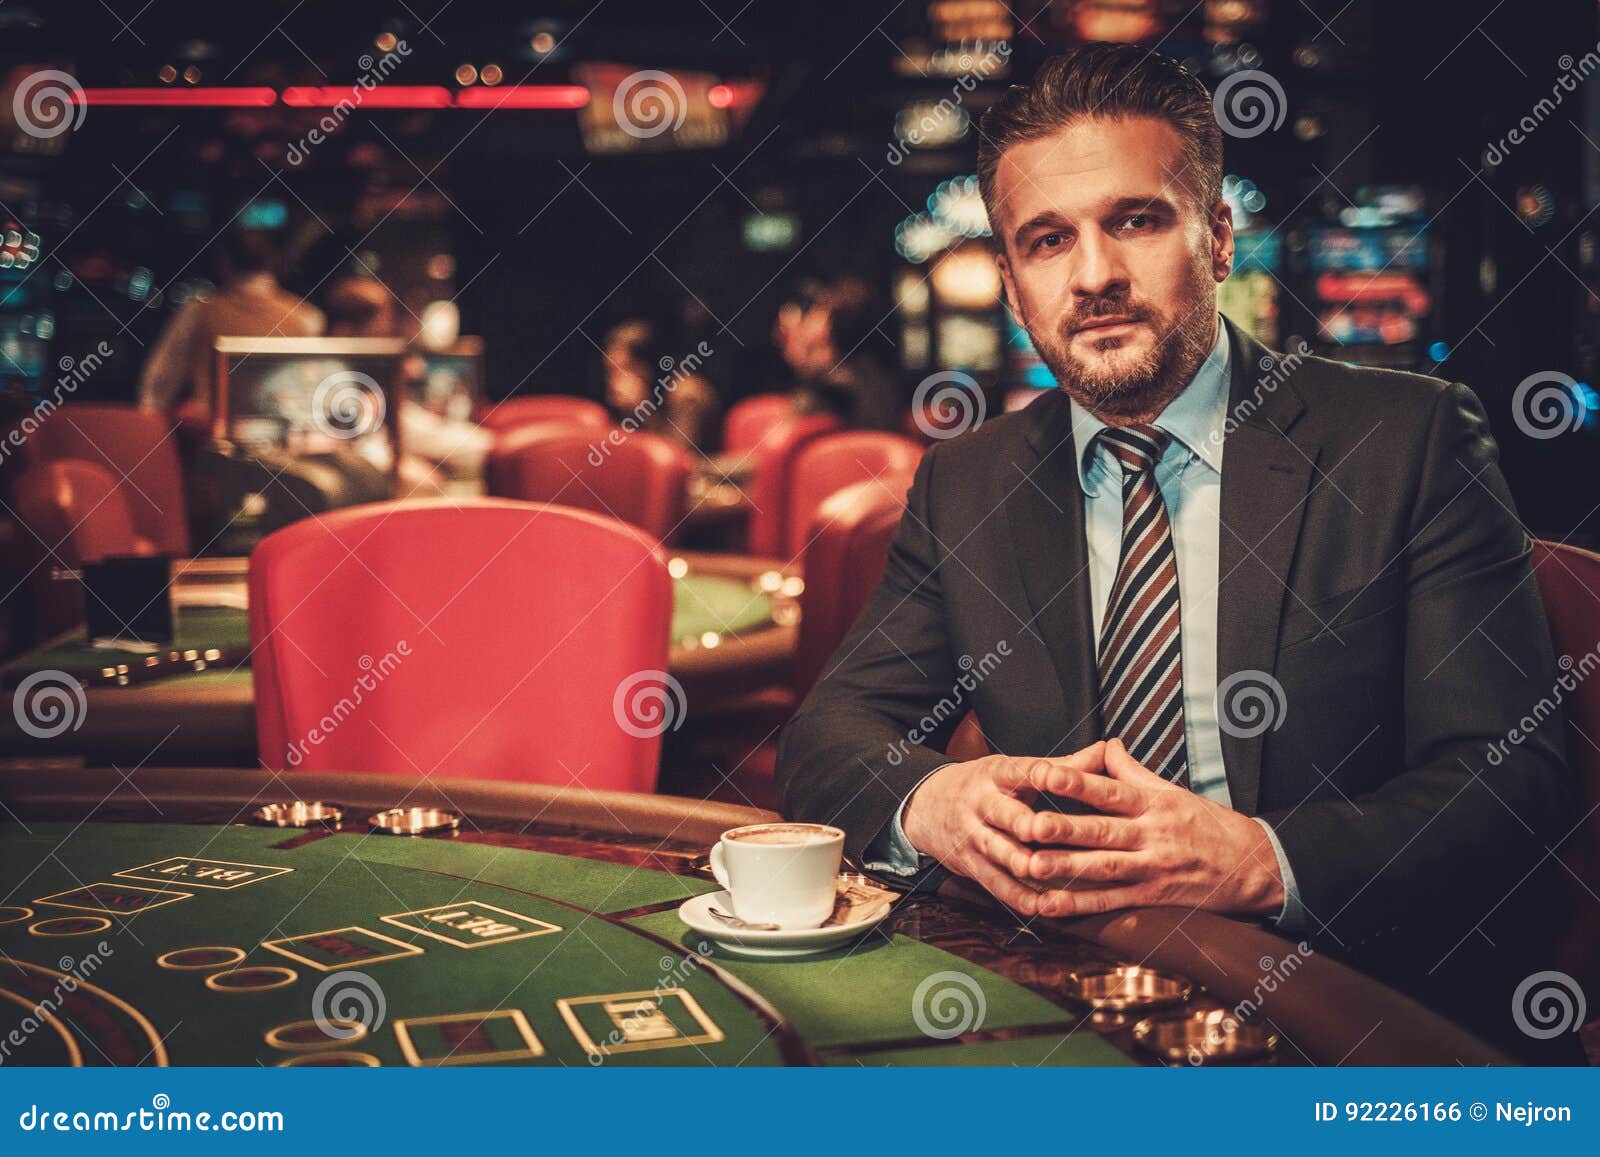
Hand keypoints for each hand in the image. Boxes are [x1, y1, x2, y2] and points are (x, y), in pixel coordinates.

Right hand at [900, 744, 1110, 915]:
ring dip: (1024, 865)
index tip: (1060, 778)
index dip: (1040, 775)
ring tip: (1050, 876)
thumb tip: (1108, 750)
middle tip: (1049, 832)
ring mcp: (973, 835)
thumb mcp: (1014, 769)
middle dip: (1027, 824)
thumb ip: (1063, 766)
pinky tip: (1043, 906)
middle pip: (1006, 814)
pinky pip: (996, 885)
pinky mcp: (970, 864)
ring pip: (999, 852)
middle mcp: (981, 803)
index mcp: (996, 774)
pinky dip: (1019, 897)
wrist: (927, 805)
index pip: (1019, 771)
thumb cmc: (985, 785)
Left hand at [1022, 738, 1284, 918]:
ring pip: (1103, 868)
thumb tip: (1106, 743)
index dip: (1076, 782)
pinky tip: (1050, 906)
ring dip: (1066, 868)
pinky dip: (1080, 905)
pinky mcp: (1152, 897)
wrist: (1252, 866)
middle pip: (1102, 831)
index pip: (1109, 790)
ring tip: (1030, 866)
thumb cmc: (1207, 823)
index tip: (1044, 773)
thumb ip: (1132, 771)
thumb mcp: (1172, 791)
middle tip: (1029, 825)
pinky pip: (1112, 902)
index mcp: (1153, 804)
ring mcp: (1151, 869)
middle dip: (1064, 829)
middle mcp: (1150, 836)